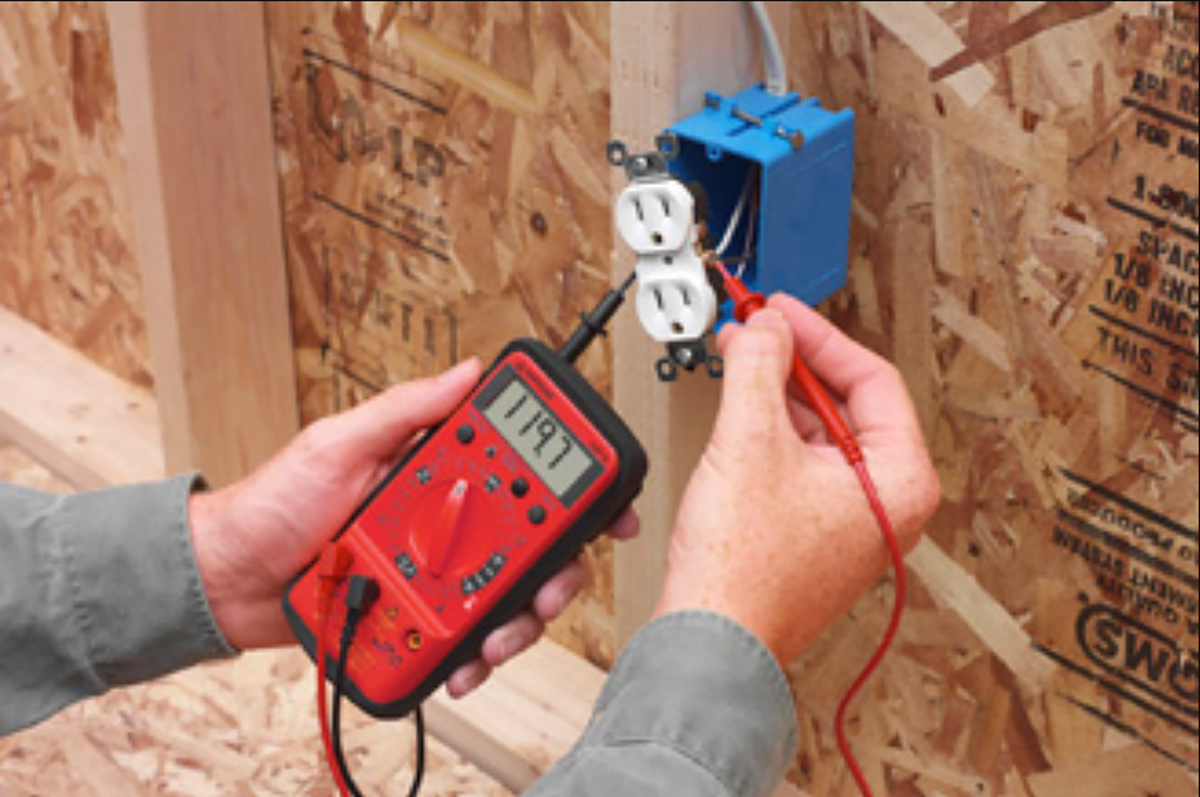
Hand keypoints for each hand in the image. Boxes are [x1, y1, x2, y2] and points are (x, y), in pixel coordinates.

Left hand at [187, 358, 639, 696]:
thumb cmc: (275, 504)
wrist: (229, 580)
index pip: (521, 474)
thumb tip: (466, 371)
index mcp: (440, 475)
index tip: (606, 504)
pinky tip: (466, 659)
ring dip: (519, 620)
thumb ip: (405, 410)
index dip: (573, 488)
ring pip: (510, 598)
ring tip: (496, 634)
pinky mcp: (423, 616)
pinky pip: (467, 638)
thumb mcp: (337, 442)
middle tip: (550, 586)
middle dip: (557, 571)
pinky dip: (476, 654)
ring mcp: (438, 573)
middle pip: (533, 545)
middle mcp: (449, 523)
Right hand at [654, 294, 939, 664]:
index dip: (820, 336)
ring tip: (740, 363)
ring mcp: (852, 521)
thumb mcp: (750, 440)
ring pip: (821, 433)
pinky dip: (770, 432)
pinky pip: (803, 464)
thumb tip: (765, 329)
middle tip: (757, 331)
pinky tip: (739, 410)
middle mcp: (888, 503)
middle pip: (847, 404)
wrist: (710, 638)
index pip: (873, 378)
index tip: (781, 311)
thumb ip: (760, 367)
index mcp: (901, 480)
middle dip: (795, 363)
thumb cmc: (743, 571)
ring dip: (777, 394)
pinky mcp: (816, 534)